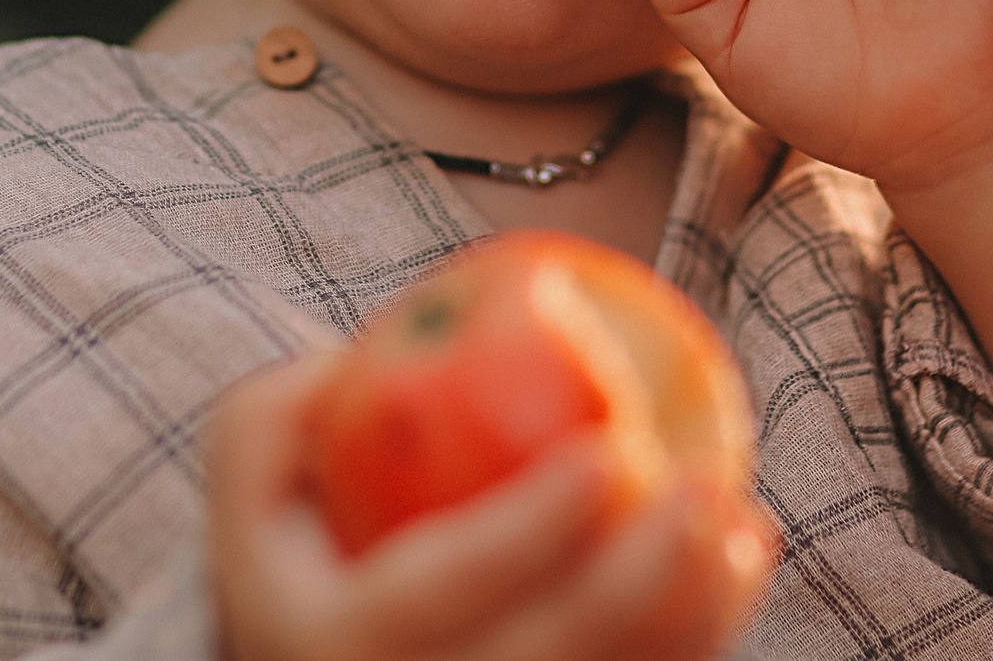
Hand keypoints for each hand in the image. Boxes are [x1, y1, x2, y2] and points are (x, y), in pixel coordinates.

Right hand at [210, 355, 776, 660]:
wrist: (306, 650)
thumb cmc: (294, 533)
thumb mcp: (250, 466)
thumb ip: (279, 410)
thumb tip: (352, 362)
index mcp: (332, 642)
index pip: (442, 587)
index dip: (528, 528)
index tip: (607, 449)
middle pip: (547, 659)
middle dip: (640, 584)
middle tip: (702, 491)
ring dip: (693, 619)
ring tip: (742, 527)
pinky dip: (695, 638)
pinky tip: (739, 561)